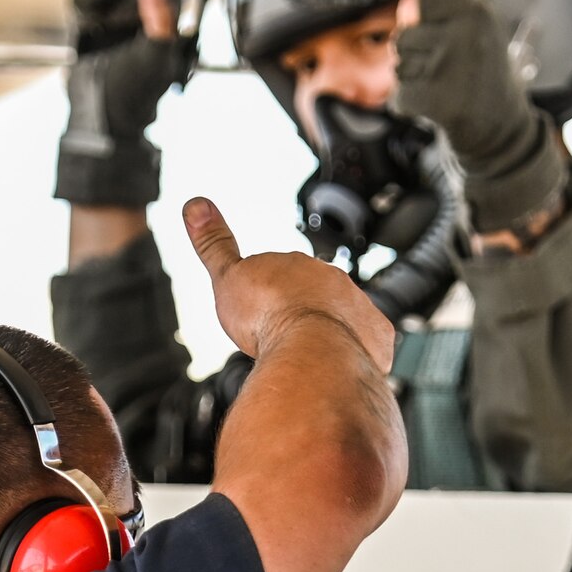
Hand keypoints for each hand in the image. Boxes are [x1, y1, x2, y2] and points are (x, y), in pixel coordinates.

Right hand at [55, 0, 191, 208]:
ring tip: (98, 21)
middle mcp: (142, 15)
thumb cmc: (136, 95)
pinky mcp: (89, 27)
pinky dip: (83, 7)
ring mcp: (115, 20)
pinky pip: (83, 0)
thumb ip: (158, 20)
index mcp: (165, 19)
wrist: (99, 117)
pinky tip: (87, 28)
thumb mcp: (154, 59)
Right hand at [184, 198, 394, 373]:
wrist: (310, 349)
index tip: (263, 310)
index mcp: (298, 266)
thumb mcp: (228, 277)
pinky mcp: (376, 336)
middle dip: (301, 313)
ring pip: (344, 318)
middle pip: (316, 295)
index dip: (272, 294)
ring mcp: (358, 308)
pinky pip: (369, 344)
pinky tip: (337, 368)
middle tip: (281, 338)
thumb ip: (214, 244)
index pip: (285, 273)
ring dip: (328, 335)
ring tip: (307, 358)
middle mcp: (333, 281)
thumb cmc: (268, 318)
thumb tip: (195, 204)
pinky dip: (356, 355)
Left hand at [388, 0, 563, 231]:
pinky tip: (440, 108)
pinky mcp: (438, 102)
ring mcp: (451, 68)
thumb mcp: (484, 13)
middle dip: (415, 53)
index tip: (451, 38)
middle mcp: (464, 34)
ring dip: (412, 79)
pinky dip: (412, 107)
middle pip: (402, 34)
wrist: (502, 128)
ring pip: (397, 64)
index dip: (425, 24)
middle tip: (448, 67)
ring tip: (445, 86)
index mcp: (473, 7)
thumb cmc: (487, 67)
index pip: (415, 2)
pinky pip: (399, 97)